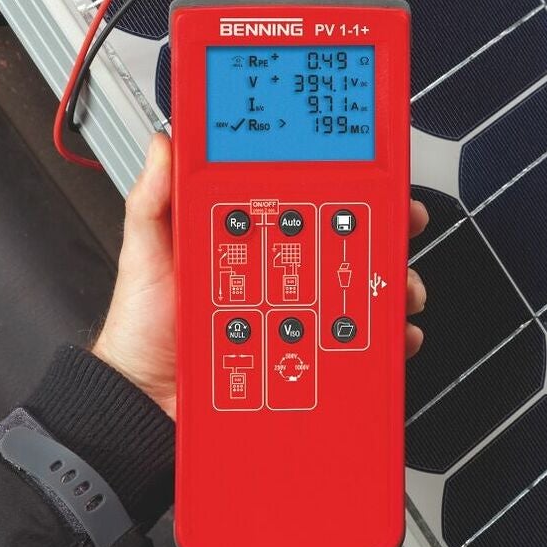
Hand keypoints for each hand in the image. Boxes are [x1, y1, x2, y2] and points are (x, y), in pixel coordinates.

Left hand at [93, 133, 427, 419]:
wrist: (144, 401)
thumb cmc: (145, 328)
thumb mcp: (146, 254)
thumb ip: (154, 201)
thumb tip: (166, 145)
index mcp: (246, 240)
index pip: (303, 202)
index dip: (342, 184)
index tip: (369, 174)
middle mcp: (279, 274)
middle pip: (347, 242)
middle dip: (386, 229)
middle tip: (402, 224)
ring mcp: (296, 317)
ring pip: (361, 292)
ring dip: (391, 284)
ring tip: (393, 287)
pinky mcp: (306, 360)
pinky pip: (355, 350)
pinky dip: (384, 343)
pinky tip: (388, 336)